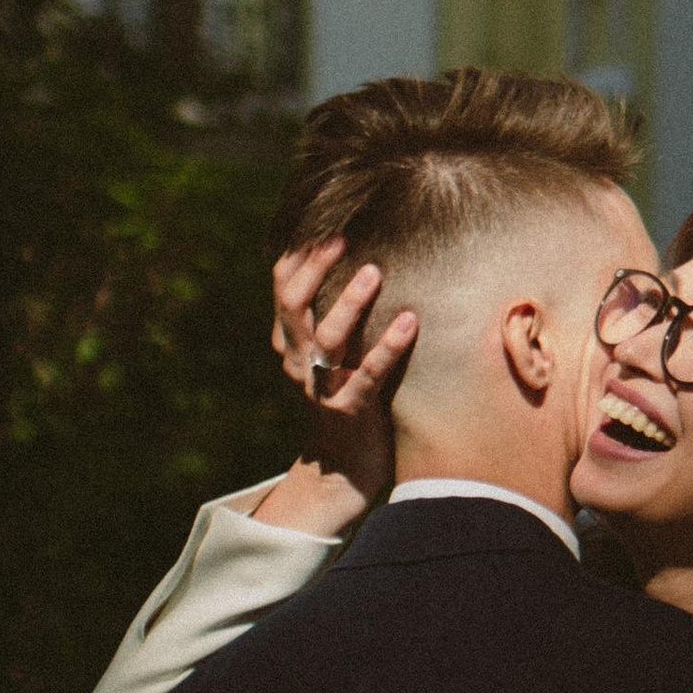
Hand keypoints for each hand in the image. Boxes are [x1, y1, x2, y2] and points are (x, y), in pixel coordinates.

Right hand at [252, 242, 414, 536]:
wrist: (347, 469)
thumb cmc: (350, 395)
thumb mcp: (335, 353)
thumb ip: (333, 314)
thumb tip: (358, 255)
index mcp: (291, 342)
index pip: (282, 290)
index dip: (296, 255)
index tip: (321, 223)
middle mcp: (298, 361)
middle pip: (294, 306)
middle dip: (315, 268)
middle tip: (342, 237)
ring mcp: (321, 387)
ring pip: (325, 339)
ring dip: (349, 303)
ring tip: (374, 271)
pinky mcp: (350, 410)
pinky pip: (367, 375)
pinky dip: (388, 346)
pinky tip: (410, 321)